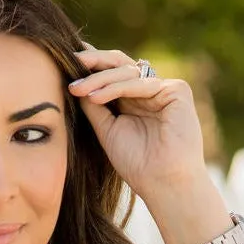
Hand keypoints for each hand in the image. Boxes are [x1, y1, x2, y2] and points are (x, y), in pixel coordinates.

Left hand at [66, 42, 209, 203]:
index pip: (112, 74)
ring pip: (127, 72)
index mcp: (134, 99)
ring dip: (100, 79)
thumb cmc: (136, 163)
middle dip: (94, 62)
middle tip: (71, 60)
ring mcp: (164, 89)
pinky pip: (141, 83)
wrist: (162, 183)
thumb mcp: (107, 130)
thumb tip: (75, 83)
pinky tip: (95, 97)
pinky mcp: (177, 90)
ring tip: (77, 89)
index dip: (92, 66)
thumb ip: (94, 106)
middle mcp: (150, 91)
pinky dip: (116, 88)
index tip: (65, 62)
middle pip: (120, 65)